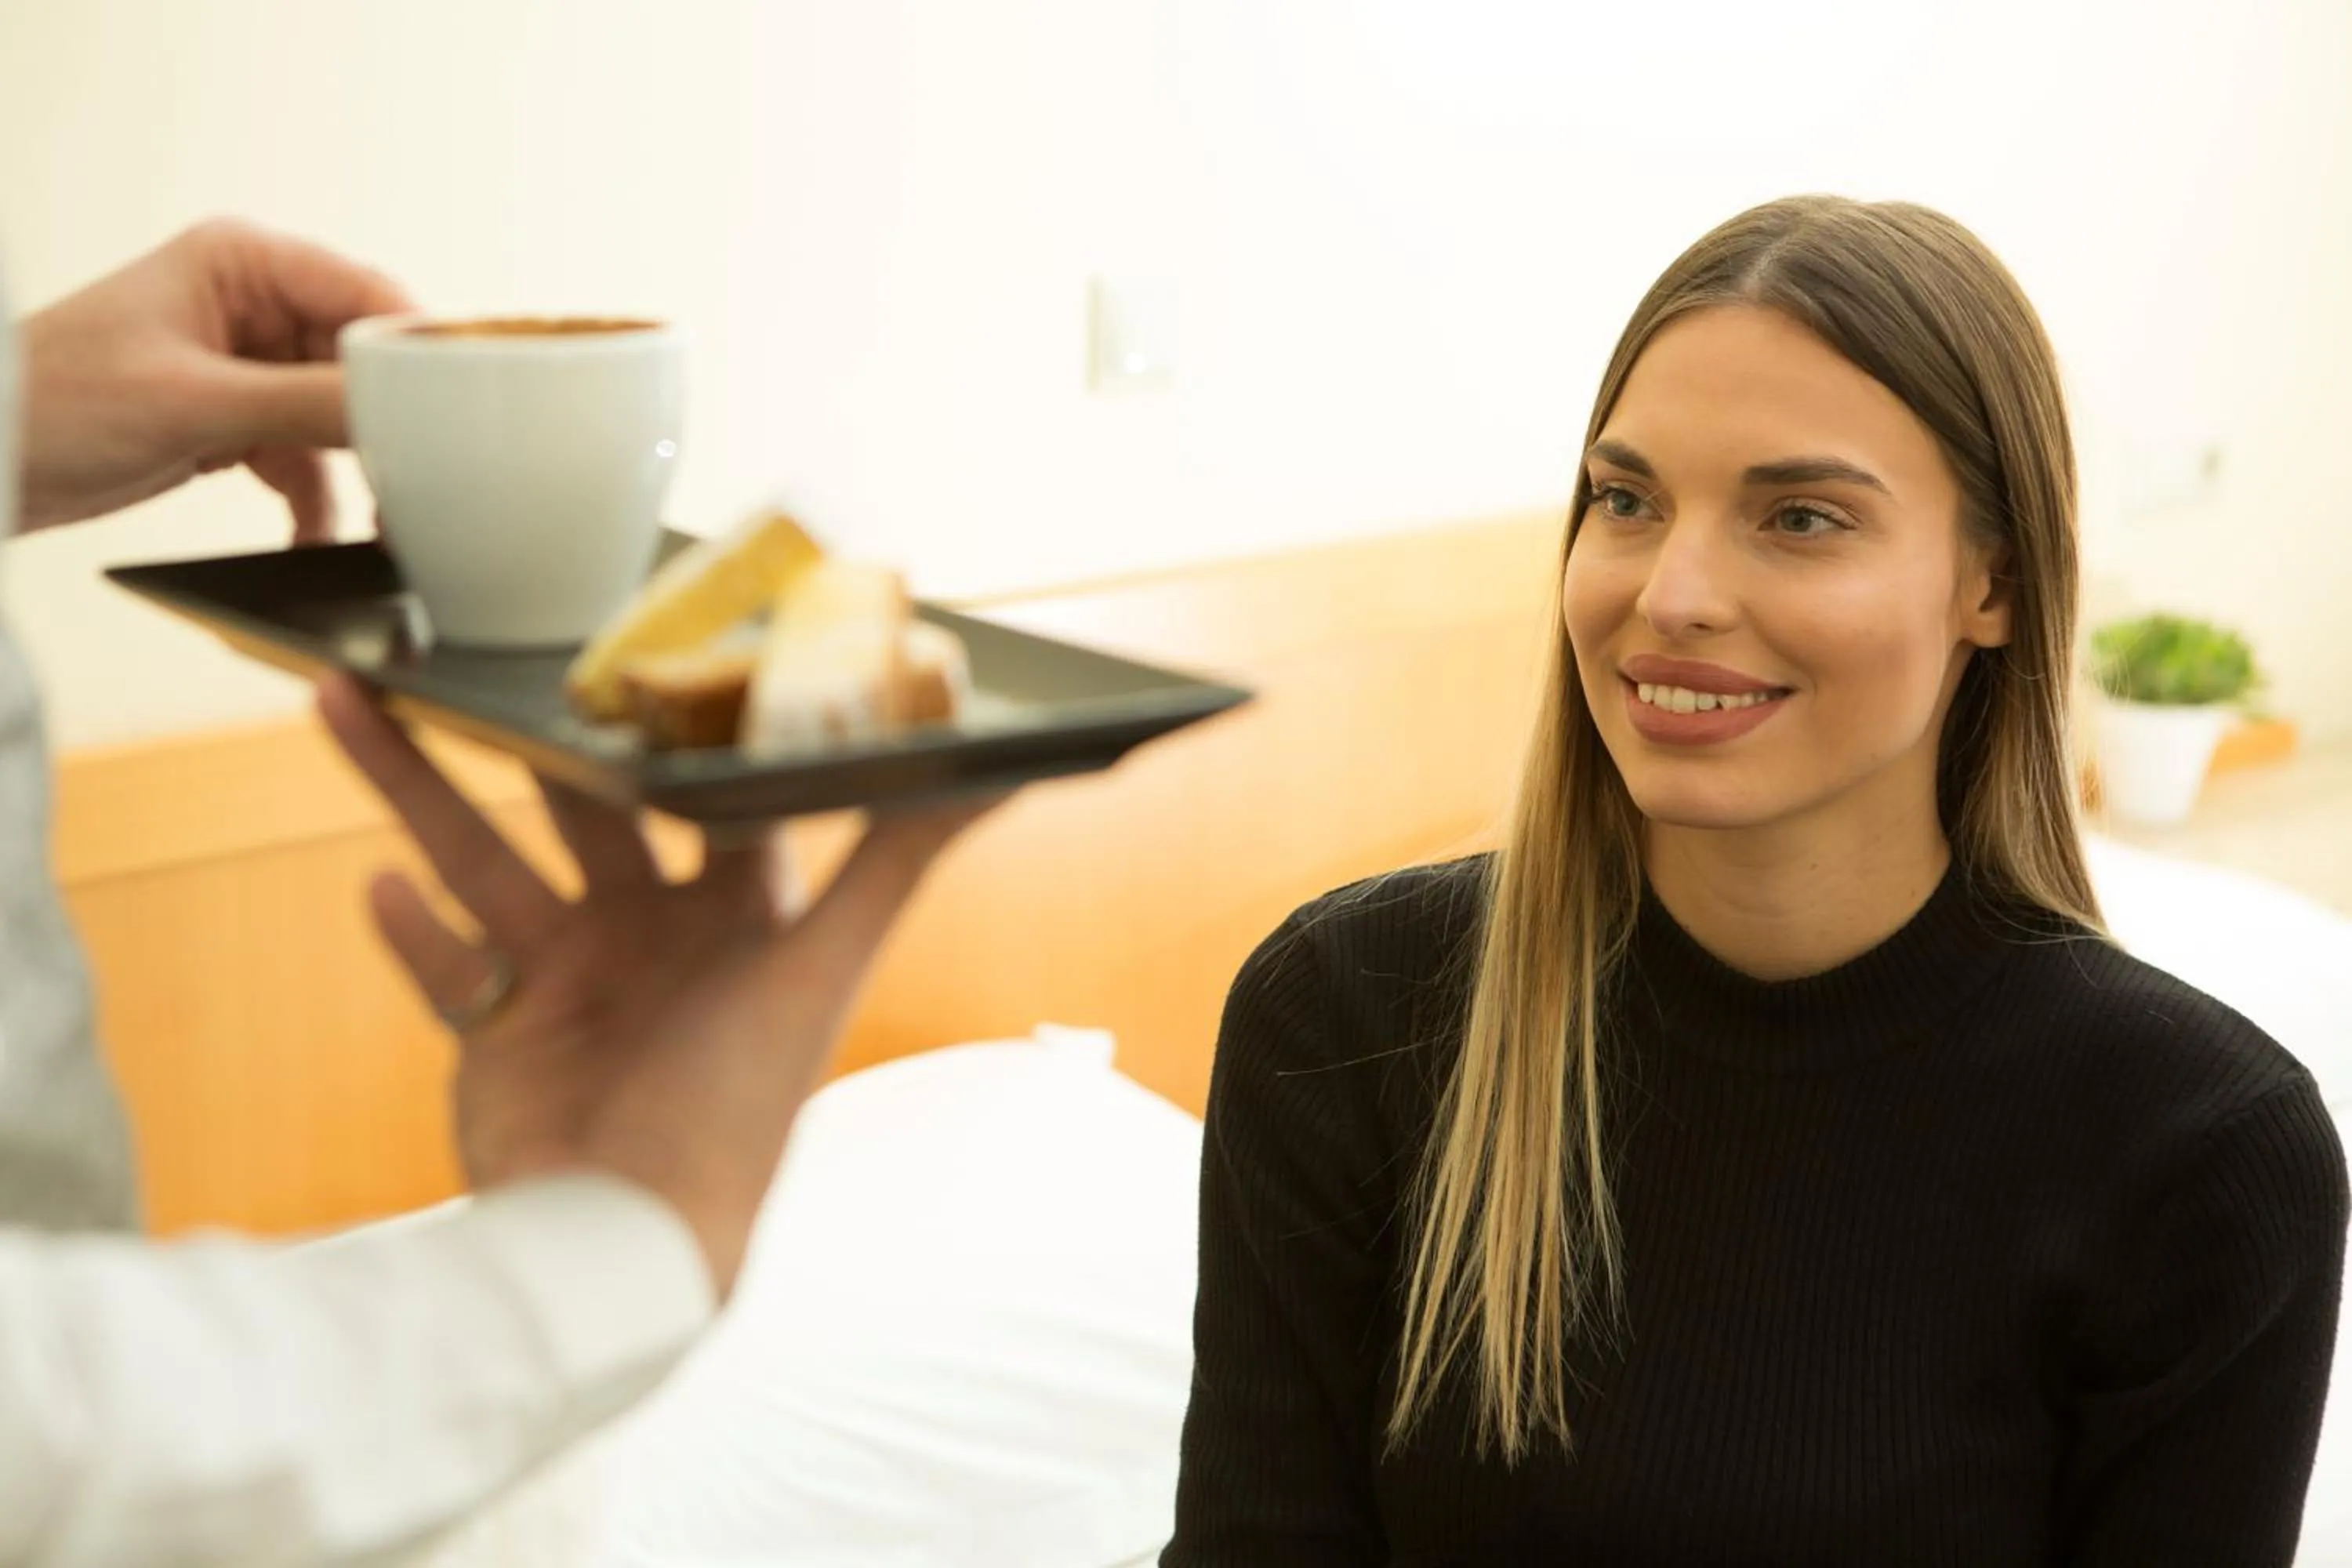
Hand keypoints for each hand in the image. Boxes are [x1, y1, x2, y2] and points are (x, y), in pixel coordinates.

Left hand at [17, 219, 411, 538]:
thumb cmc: (50, 399)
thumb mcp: (193, 402)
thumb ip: (307, 404)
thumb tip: (404, 410)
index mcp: (242, 262)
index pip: (365, 296)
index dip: (414, 352)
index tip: (458, 409)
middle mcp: (254, 305)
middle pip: (364, 362)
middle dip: (388, 426)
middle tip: (426, 480)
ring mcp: (249, 366)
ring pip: (342, 417)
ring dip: (358, 472)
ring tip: (384, 521)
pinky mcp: (238, 421)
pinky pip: (306, 459)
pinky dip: (314, 501)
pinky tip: (314, 536)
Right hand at [317, 675, 993, 1297]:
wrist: (627, 1242)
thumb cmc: (738, 1107)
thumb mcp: (821, 965)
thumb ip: (896, 861)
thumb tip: (1001, 770)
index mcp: (734, 914)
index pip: (704, 795)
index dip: (678, 723)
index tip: (642, 632)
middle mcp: (651, 935)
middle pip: (573, 813)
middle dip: (522, 741)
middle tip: (475, 651)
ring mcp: (570, 983)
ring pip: (479, 862)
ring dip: (412, 789)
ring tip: (350, 700)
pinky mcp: (498, 1036)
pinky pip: (443, 969)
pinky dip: (408, 932)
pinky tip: (377, 881)